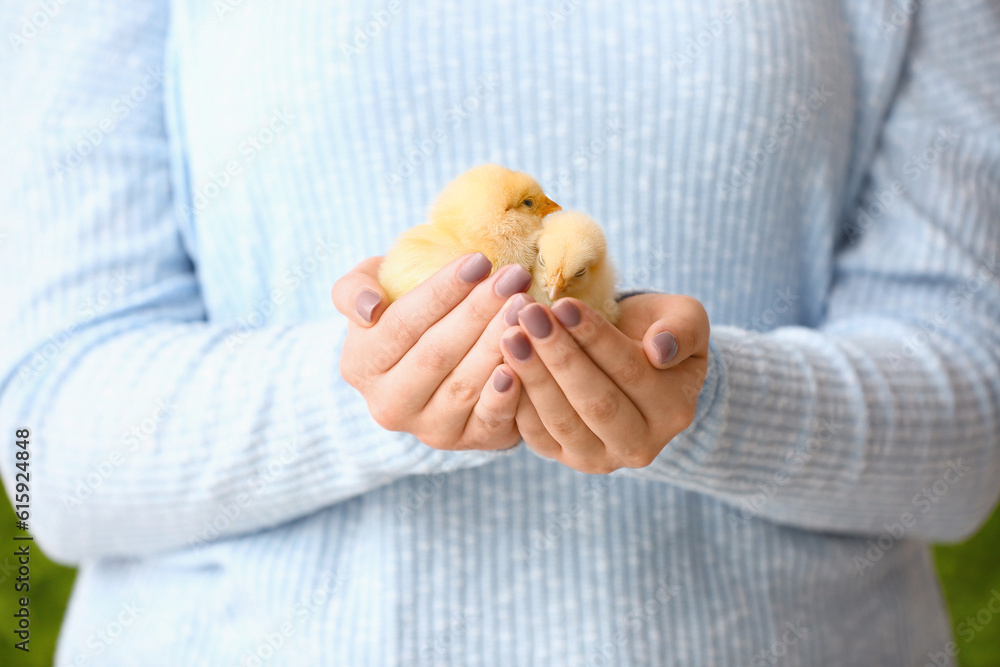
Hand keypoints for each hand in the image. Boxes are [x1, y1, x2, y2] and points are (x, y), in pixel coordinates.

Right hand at [332, 253, 532, 450]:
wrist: (434, 361)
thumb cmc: (404, 312)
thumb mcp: (370, 291)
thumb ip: (353, 290)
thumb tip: (370, 308)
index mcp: (360, 365)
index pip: (403, 324)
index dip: (442, 292)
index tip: (479, 260)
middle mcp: (388, 405)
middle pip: (436, 354)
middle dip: (478, 312)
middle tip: (514, 278)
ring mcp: (428, 429)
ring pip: (464, 385)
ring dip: (498, 343)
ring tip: (525, 307)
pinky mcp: (468, 442)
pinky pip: (488, 420)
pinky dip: (506, 394)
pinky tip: (523, 362)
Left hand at [499, 293, 709, 472]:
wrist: (631, 361)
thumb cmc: (655, 330)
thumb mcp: (684, 318)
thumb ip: (682, 330)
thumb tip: (660, 350)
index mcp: (674, 410)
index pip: (630, 371)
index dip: (595, 338)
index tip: (563, 305)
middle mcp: (640, 445)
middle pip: (595, 402)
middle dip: (558, 356)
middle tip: (528, 316)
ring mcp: (599, 458)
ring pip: (561, 421)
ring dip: (532, 377)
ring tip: (510, 335)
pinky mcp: (562, 457)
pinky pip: (535, 434)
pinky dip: (516, 401)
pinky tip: (500, 365)